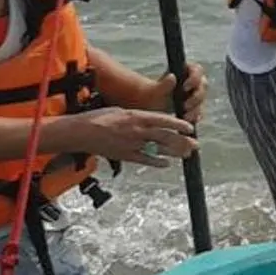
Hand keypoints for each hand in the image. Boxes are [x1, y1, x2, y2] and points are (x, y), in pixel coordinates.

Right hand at [68, 106, 199, 166]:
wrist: (80, 132)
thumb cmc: (99, 118)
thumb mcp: (121, 110)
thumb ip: (138, 116)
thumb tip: (152, 119)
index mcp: (136, 116)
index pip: (163, 120)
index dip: (179, 124)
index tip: (190, 127)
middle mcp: (136, 130)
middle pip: (165, 136)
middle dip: (182, 140)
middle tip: (195, 143)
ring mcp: (131, 144)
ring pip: (158, 149)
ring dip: (174, 152)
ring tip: (187, 153)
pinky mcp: (125, 155)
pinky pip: (145, 160)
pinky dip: (157, 162)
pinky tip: (167, 164)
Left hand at [145, 62, 207, 125]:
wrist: (151, 106)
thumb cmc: (152, 95)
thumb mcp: (155, 90)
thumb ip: (163, 84)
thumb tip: (172, 76)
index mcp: (186, 70)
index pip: (197, 70)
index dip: (194, 78)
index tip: (185, 88)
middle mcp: (194, 81)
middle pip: (203, 86)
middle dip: (196, 97)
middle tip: (185, 106)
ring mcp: (195, 94)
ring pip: (202, 101)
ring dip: (196, 109)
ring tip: (185, 117)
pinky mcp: (196, 107)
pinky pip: (199, 112)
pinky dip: (195, 116)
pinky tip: (188, 120)